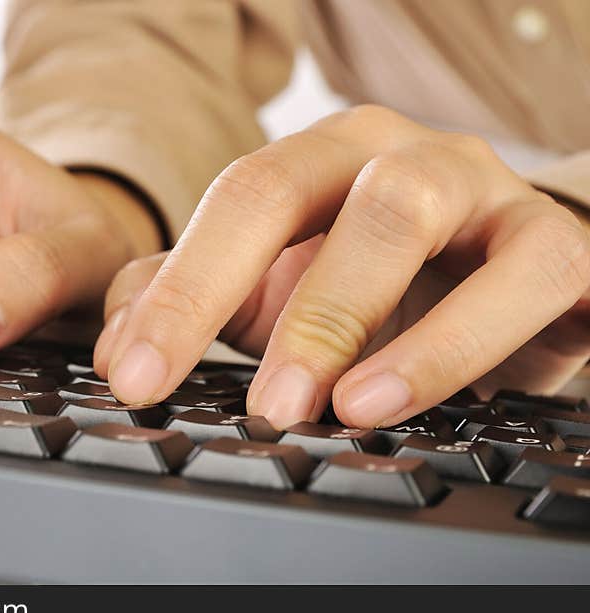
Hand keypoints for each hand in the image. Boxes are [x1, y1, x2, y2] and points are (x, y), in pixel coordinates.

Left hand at [94, 105, 589, 428]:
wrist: (514, 281)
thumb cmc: (387, 286)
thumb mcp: (278, 289)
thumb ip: (192, 299)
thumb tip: (117, 343)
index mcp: (318, 161)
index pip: (227, 202)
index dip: (175, 291)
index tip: (132, 376)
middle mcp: (388, 156)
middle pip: (288, 189)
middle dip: (226, 290)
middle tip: (212, 394)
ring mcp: (475, 188)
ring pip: (399, 215)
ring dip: (343, 315)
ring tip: (316, 406)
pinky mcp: (553, 246)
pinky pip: (516, 281)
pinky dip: (451, 346)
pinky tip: (391, 399)